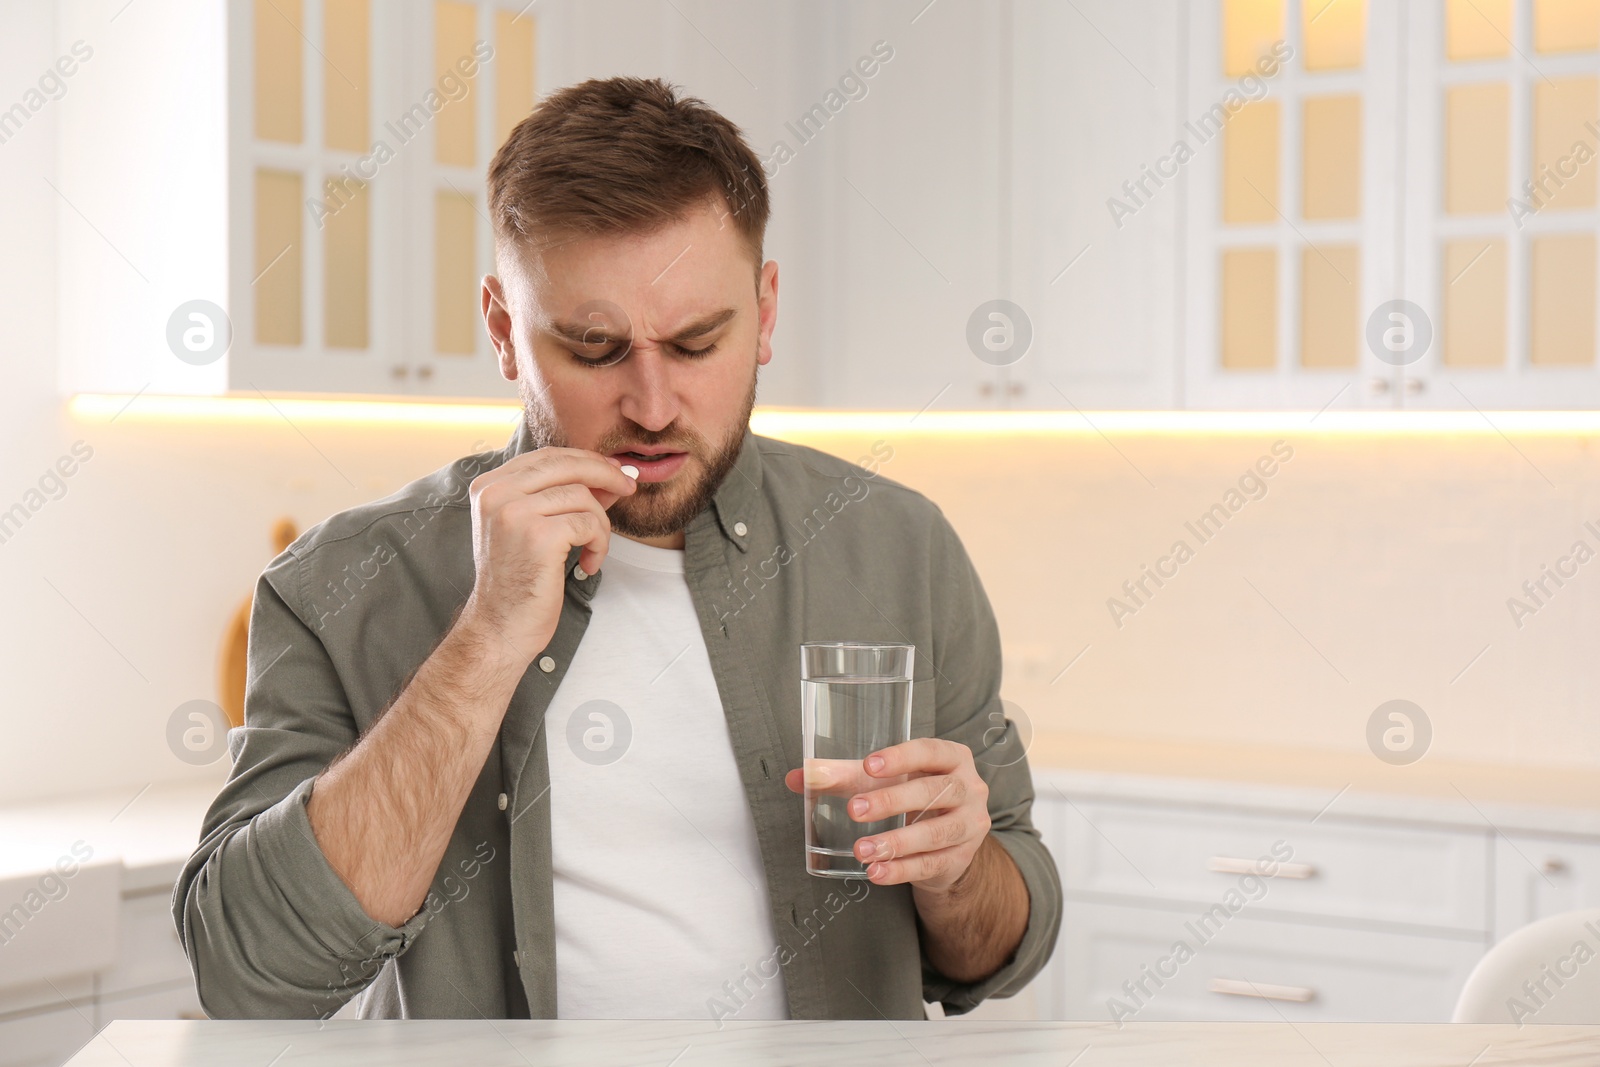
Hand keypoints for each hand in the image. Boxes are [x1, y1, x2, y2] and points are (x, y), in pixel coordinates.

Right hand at [457, 447, 635, 666]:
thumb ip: (563, 497)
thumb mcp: (533, 527)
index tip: (612, 472)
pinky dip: (599, 544)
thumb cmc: (518, 581)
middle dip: (606, 474)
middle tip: (628, 488)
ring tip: (593, 550)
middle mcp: (496, 493)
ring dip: (601, 525)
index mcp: (489, 486)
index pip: (547, 456)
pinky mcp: (538, 536)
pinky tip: (588, 564)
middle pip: (567, 465)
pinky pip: (589, 524)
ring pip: (583, 496)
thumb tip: (612, 474)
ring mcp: (514, 512)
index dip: (586, 461)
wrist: (500, 628)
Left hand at [784, 738, 989, 892]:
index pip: (930, 751)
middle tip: (855, 810)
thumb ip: (843, 776)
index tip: (868, 765)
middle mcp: (969, 788)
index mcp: (952, 758)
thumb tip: (799, 776)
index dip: (901, 758)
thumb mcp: (885, 780)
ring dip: (896, 842)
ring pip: (936, 833)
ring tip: (861, 850)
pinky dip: (902, 869)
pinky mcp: (962, 858)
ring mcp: (970, 824)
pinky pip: (932, 864)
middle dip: (892, 801)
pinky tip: (877, 871)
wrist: (947, 841)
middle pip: (934, 792)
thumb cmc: (912, 797)